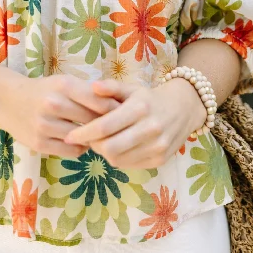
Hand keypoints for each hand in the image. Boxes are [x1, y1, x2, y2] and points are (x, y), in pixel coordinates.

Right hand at [5, 73, 121, 157]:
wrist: (10, 101)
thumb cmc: (45, 90)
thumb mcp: (65, 82)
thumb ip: (89, 93)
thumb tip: (120, 107)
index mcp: (64, 85)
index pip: (99, 101)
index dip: (114, 110)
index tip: (124, 114)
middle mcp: (53, 104)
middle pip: (92, 121)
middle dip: (106, 126)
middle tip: (116, 129)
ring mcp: (44, 125)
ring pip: (82, 139)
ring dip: (93, 139)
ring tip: (98, 136)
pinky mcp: (39, 144)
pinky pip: (71, 151)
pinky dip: (80, 148)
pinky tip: (80, 141)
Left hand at [62, 77, 207, 168]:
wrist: (183, 109)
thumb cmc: (149, 98)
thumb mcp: (131, 88)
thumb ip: (111, 87)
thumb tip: (92, 87)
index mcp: (140, 108)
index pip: (104, 127)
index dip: (84, 133)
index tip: (69, 135)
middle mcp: (150, 129)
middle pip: (109, 148)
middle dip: (93, 145)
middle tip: (88, 138)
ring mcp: (157, 147)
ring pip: (118, 160)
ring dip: (105, 153)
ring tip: (102, 142)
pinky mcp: (160, 160)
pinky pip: (130, 165)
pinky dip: (119, 158)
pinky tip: (118, 147)